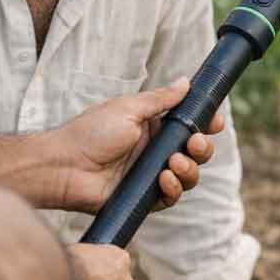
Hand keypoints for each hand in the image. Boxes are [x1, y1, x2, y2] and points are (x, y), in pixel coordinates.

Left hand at [56, 79, 222, 213]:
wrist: (64, 166)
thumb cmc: (90, 132)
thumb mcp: (128, 108)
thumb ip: (160, 99)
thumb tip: (186, 82)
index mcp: (152, 126)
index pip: (188, 125)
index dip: (205, 125)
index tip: (215, 122)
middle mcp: (154, 150)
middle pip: (194, 152)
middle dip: (202, 148)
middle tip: (194, 143)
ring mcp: (150, 175)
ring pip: (188, 176)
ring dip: (189, 169)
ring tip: (174, 163)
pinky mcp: (144, 197)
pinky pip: (170, 196)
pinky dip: (173, 188)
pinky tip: (164, 179)